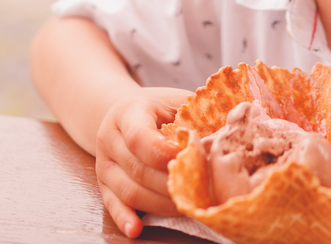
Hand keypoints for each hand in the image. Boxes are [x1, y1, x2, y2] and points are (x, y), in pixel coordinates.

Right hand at [95, 87, 189, 237]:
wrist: (122, 112)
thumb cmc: (158, 107)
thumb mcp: (175, 100)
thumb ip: (195, 115)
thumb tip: (227, 133)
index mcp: (128, 112)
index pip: (139, 138)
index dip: (164, 154)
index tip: (190, 158)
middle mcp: (109, 138)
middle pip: (138, 170)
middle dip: (171, 183)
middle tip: (201, 189)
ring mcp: (103, 164)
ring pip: (129, 191)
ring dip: (160, 203)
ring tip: (187, 205)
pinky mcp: (103, 184)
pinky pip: (112, 204)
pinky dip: (124, 218)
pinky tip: (137, 229)